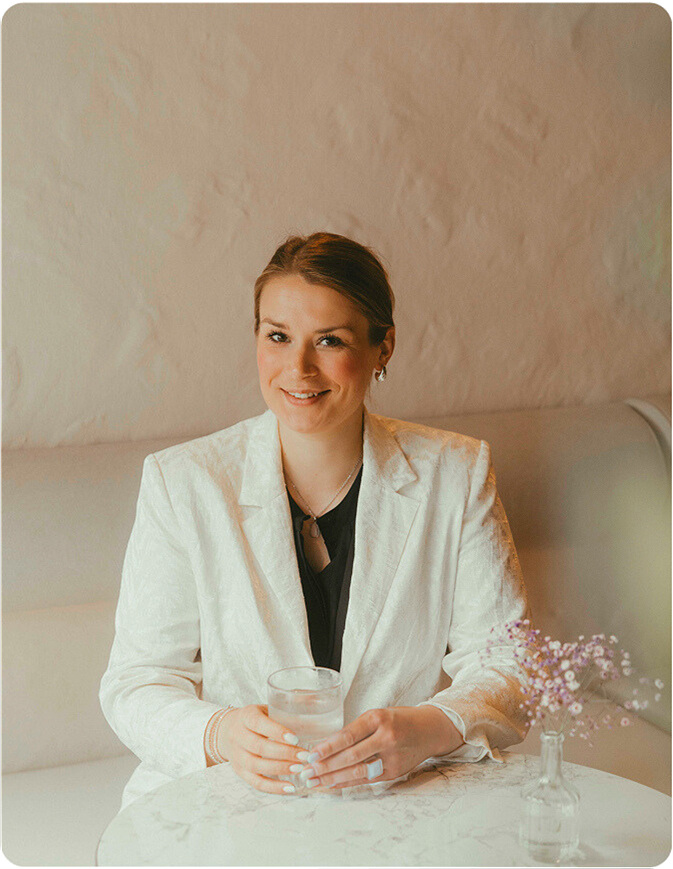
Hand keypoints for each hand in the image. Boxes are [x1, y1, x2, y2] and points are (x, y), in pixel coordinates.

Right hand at [217, 704, 309, 794]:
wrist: (228, 730)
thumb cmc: (256, 718)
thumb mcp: (266, 707)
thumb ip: (286, 708)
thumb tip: (313, 702)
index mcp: (246, 716)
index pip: (258, 723)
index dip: (276, 731)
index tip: (295, 738)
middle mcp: (238, 735)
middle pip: (259, 747)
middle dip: (284, 753)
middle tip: (304, 756)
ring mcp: (237, 755)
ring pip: (256, 766)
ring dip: (279, 769)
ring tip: (299, 769)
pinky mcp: (239, 771)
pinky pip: (256, 782)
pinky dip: (273, 787)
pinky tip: (290, 787)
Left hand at [298, 705, 463, 790]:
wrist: (430, 729)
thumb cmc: (399, 720)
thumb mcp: (378, 715)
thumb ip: (357, 729)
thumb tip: (327, 746)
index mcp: (378, 718)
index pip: (347, 735)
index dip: (327, 747)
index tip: (311, 754)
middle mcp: (386, 737)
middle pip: (350, 755)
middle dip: (326, 765)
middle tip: (307, 772)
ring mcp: (391, 757)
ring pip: (358, 770)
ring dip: (333, 778)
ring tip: (315, 782)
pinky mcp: (394, 772)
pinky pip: (367, 779)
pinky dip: (348, 782)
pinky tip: (333, 785)